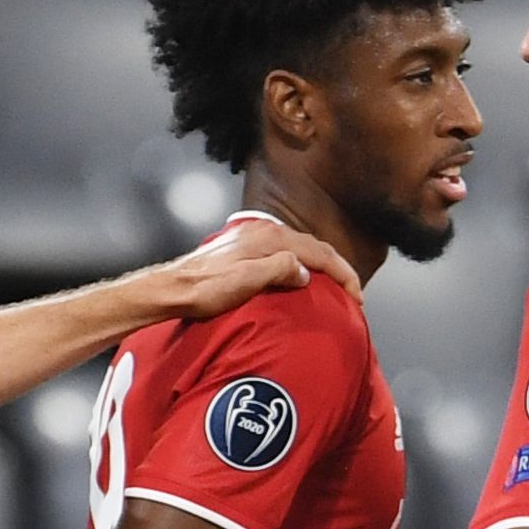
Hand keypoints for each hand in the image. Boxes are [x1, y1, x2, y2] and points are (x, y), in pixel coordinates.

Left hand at [160, 216, 360, 315]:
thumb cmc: (205, 289)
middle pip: (313, 247)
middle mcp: (264, 232)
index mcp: (270, 238)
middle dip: (336, 268)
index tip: (357, 297)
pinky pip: (284, 252)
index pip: (320, 253)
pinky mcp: (243, 248)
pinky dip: (301, 263)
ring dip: (320, 265)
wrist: (172, 288)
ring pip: (299, 247)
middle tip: (352, 293)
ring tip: (333, 285)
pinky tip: (300, 277)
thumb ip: (280, 270)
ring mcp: (253, 238)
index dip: (343, 274)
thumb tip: (305, 272)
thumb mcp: (246, 282)